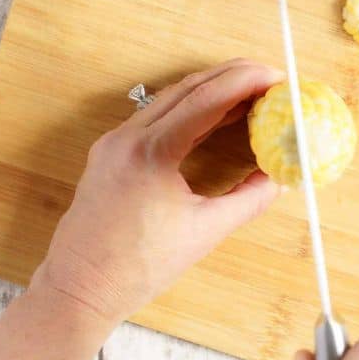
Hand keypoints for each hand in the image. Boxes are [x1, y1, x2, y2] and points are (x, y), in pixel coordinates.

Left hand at [32, 59, 282, 327]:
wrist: (80, 285)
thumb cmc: (138, 266)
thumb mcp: (204, 233)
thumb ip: (247, 200)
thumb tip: (278, 178)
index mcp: (149, 151)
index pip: (204, 100)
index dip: (243, 82)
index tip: (274, 74)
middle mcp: (126, 137)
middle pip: (185, 91)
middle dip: (229, 78)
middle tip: (267, 76)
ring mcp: (112, 143)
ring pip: (166, 103)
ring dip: (206, 93)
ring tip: (246, 93)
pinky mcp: (107, 154)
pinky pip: (151, 121)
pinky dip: (184, 112)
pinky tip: (208, 117)